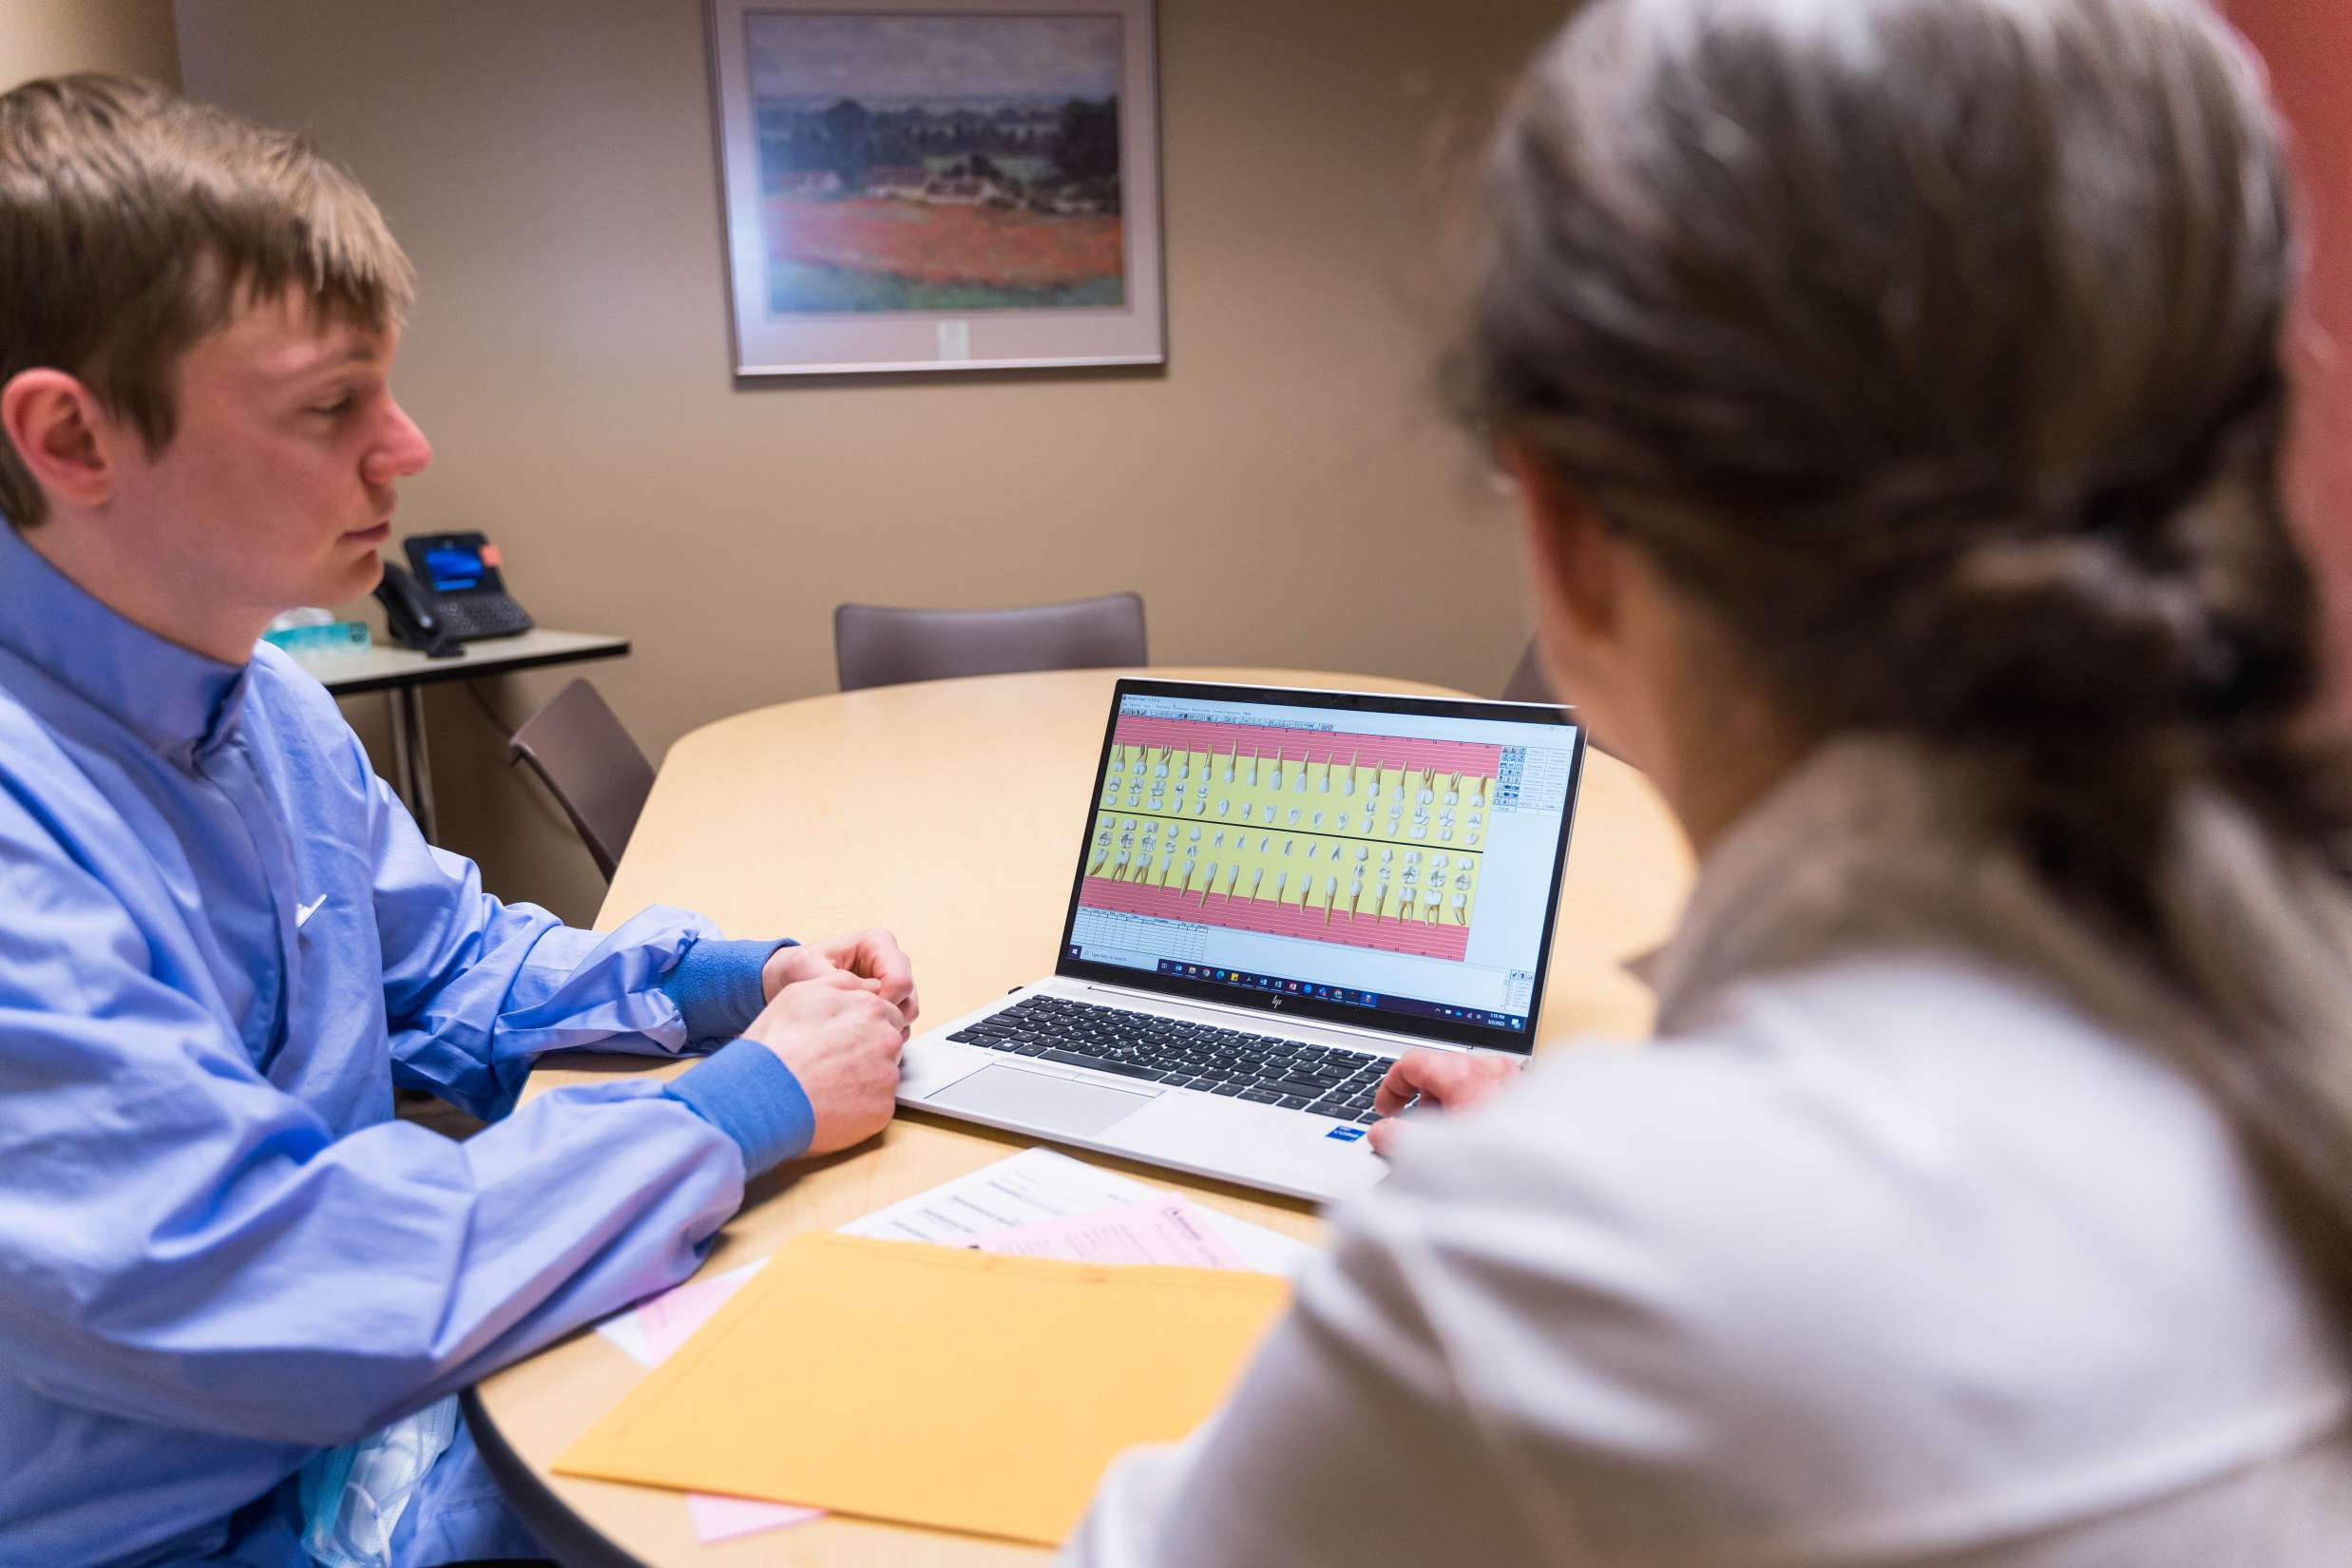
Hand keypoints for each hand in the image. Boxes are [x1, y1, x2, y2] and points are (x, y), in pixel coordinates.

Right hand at [742, 967, 908, 1155]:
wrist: (765, 1094)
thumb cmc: (777, 1043)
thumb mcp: (801, 993)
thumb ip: (842, 983)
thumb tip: (869, 985)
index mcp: (871, 1008)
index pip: (885, 1014)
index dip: (862, 1026)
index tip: (842, 1038)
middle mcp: (887, 1039)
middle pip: (888, 1044)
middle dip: (869, 1051)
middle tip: (834, 1063)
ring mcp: (888, 1075)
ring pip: (883, 1075)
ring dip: (864, 1079)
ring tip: (828, 1084)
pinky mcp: (882, 1108)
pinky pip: (877, 1104)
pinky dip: (859, 1106)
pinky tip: (832, 1104)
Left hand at [764, 929, 919, 1022]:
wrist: (790, 979)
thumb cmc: (799, 968)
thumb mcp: (809, 969)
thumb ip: (842, 981)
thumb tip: (875, 997)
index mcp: (878, 943)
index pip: (900, 981)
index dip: (882, 1005)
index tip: (855, 1016)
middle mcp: (892, 959)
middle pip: (909, 998)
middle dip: (884, 1017)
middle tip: (853, 1025)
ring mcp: (894, 980)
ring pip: (908, 1012)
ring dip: (885, 1026)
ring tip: (853, 1029)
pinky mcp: (891, 998)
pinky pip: (900, 1022)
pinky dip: (882, 1031)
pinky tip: (858, 1032)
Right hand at [1367, 1050, 1519, 1158]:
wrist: (1559, 1186)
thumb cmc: (1506, 1165)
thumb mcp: (1438, 1151)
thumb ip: (1399, 1139)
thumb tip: (1382, 1134)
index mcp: (1465, 1073)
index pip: (1412, 1062)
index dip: (1390, 1086)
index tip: (1385, 1109)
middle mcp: (1492, 1069)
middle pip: (1440, 1072)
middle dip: (1423, 1102)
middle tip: (1419, 1132)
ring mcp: (1513, 1081)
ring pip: (1466, 1083)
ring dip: (1450, 1108)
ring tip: (1452, 1142)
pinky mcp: (1529, 1098)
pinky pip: (1490, 1095)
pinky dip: (1475, 1112)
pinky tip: (1479, 1145)